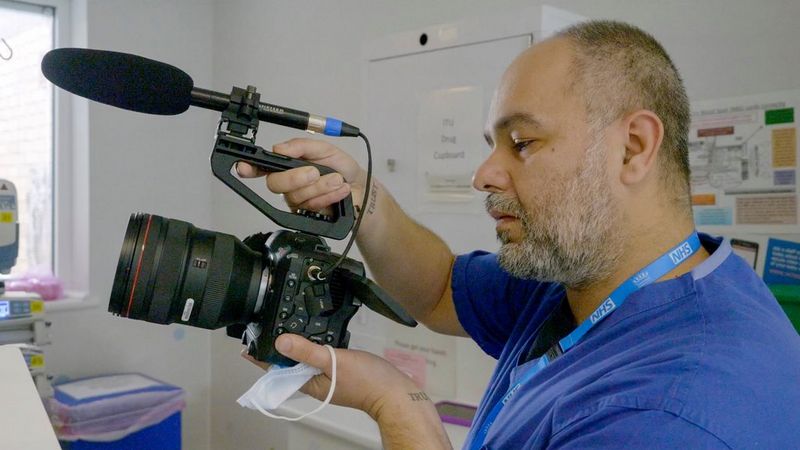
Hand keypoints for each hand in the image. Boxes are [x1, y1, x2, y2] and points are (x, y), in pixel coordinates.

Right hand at [236, 138, 367, 214]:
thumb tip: (280, 148)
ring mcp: (296, 201)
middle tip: (315, 172)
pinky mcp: (307, 215)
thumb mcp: (325, 149)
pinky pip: (310, 206)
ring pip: (296, 196)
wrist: (361, 189)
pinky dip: (328, 196)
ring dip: (320, 187)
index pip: (261, 167)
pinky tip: (339, 191)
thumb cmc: (341, 167)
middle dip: (296, 178)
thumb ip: (302, 147)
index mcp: (287, 165)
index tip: (244, 168)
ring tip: (337, 180)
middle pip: (275, 184)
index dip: (249, 168)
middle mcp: (287, 184)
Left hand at [242, 333, 418, 419]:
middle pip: (288, 365)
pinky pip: (319, 359)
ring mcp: (327, 378)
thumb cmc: (367, 381)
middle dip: (276, 350)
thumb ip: (306, 351)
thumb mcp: (332, 361)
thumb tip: (281, 342)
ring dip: (294, 348)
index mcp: (308, 383)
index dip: (262, 357)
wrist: (394, 392)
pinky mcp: (340, 372)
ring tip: (284, 332)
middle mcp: (315, 382)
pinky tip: (315, 338)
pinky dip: (313, 348)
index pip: (277, 370)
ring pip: (304, 361)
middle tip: (264, 333)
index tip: (248, 346)